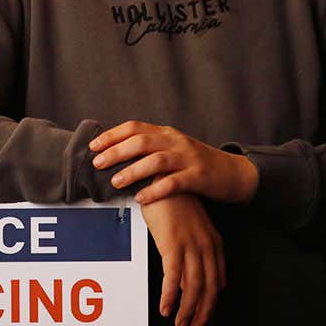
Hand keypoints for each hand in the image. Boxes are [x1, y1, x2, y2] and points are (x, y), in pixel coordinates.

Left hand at [90, 121, 258, 203]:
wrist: (231, 173)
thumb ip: (150, 148)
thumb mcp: (173, 149)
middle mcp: (176, 142)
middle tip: (98, 164)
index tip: (94, 147)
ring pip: (156, 161)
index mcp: (166, 133)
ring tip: (116, 182)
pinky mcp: (198, 176)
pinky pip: (174, 182)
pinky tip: (141, 197)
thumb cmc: (195, 164)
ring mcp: (188, 158)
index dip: (112, 136)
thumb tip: (116, 152)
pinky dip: (155, 190)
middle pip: (141, 142)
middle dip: (117, 152)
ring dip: (133, 171)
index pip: (135, 128)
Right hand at [140, 194, 225, 325]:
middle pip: (208, 288)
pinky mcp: (172, 244)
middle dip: (202, 313)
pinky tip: (166, 309)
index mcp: (213, 242)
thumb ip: (193, 250)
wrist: (162, 179)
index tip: (203, 317)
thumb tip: (187, 277)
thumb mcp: (189, 227)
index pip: (217, 280)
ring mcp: (190, 246)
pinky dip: (170, 296)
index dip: (211, 303)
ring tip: (180, 323)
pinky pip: (173, 277)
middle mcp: (206, 246)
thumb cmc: (173, 202)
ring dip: (186, 309)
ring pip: (193, 287)